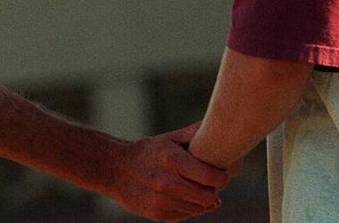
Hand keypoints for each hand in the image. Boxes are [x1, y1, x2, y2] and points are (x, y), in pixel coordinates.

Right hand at [105, 129, 227, 220]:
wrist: (115, 169)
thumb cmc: (147, 151)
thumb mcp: (169, 139)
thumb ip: (193, 135)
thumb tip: (219, 124)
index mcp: (172, 160)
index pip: (210, 177)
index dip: (222, 177)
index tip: (224, 174)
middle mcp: (167, 182)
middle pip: (207, 197)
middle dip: (214, 191)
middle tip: (214, 184)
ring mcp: (161, 201)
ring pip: (197, 209)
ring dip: (203, 201)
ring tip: (200, 189)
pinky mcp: (156, 214)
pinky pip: (184, 215)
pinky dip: (189, 208)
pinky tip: (186, 197)